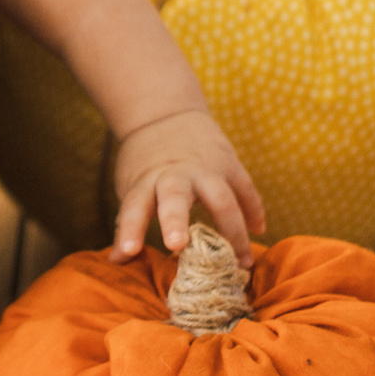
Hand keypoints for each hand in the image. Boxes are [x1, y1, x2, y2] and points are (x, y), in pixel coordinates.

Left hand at [111, 109, 263, 263]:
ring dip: (233, 231)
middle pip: (175, 197)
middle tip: (176, 245)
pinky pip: (245, 188)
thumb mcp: (130, 187)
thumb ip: (128, 223)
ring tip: (242, 262)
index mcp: (145, 181)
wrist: (166, 113)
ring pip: (222, 199)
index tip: (126, 252)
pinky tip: (259, 231)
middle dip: (175, 220)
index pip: (134, 207)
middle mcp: (175, 174)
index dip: (129, 229)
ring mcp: (206, 167)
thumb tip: (116, 261)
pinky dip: (254, 210)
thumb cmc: (145, 163)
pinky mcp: (229, 162)